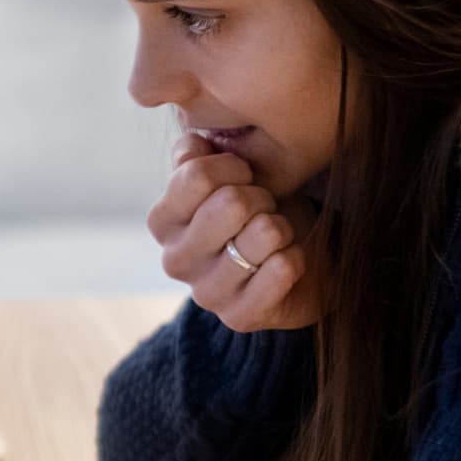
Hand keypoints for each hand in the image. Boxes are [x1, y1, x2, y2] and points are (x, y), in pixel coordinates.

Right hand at [148, 134, 326, 331]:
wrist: (298, 261)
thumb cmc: (257, 212)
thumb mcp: (228, 176)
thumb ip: (200, 156)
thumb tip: (192, 143)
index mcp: (162, 221)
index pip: (196, 175)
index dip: (235, 168)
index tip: (247, 178)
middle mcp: (175, 260)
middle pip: (232, 204)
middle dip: (263, 198)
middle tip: (265, 210)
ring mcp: (205, 293)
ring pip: (263, 234)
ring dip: (282, 229)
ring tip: (276, 237)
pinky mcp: (239, 317)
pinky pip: (283, 268)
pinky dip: (296, 257)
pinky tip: (289, 261)